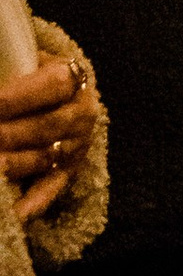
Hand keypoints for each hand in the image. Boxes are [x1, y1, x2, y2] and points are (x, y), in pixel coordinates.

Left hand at [0, 53, 96, 224]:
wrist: (62, 93)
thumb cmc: (33, 74)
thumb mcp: (29, 61)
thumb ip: (13, 70)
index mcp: (74, 78)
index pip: (53, 85)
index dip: (18, 96)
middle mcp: (83, 113)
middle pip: (45, 126)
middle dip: (7, 134)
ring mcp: (77, 144)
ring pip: (43, 157)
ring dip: (12, 165)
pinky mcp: (69, 170)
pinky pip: (50, 189)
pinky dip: (33, 204)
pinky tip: (14, 213)